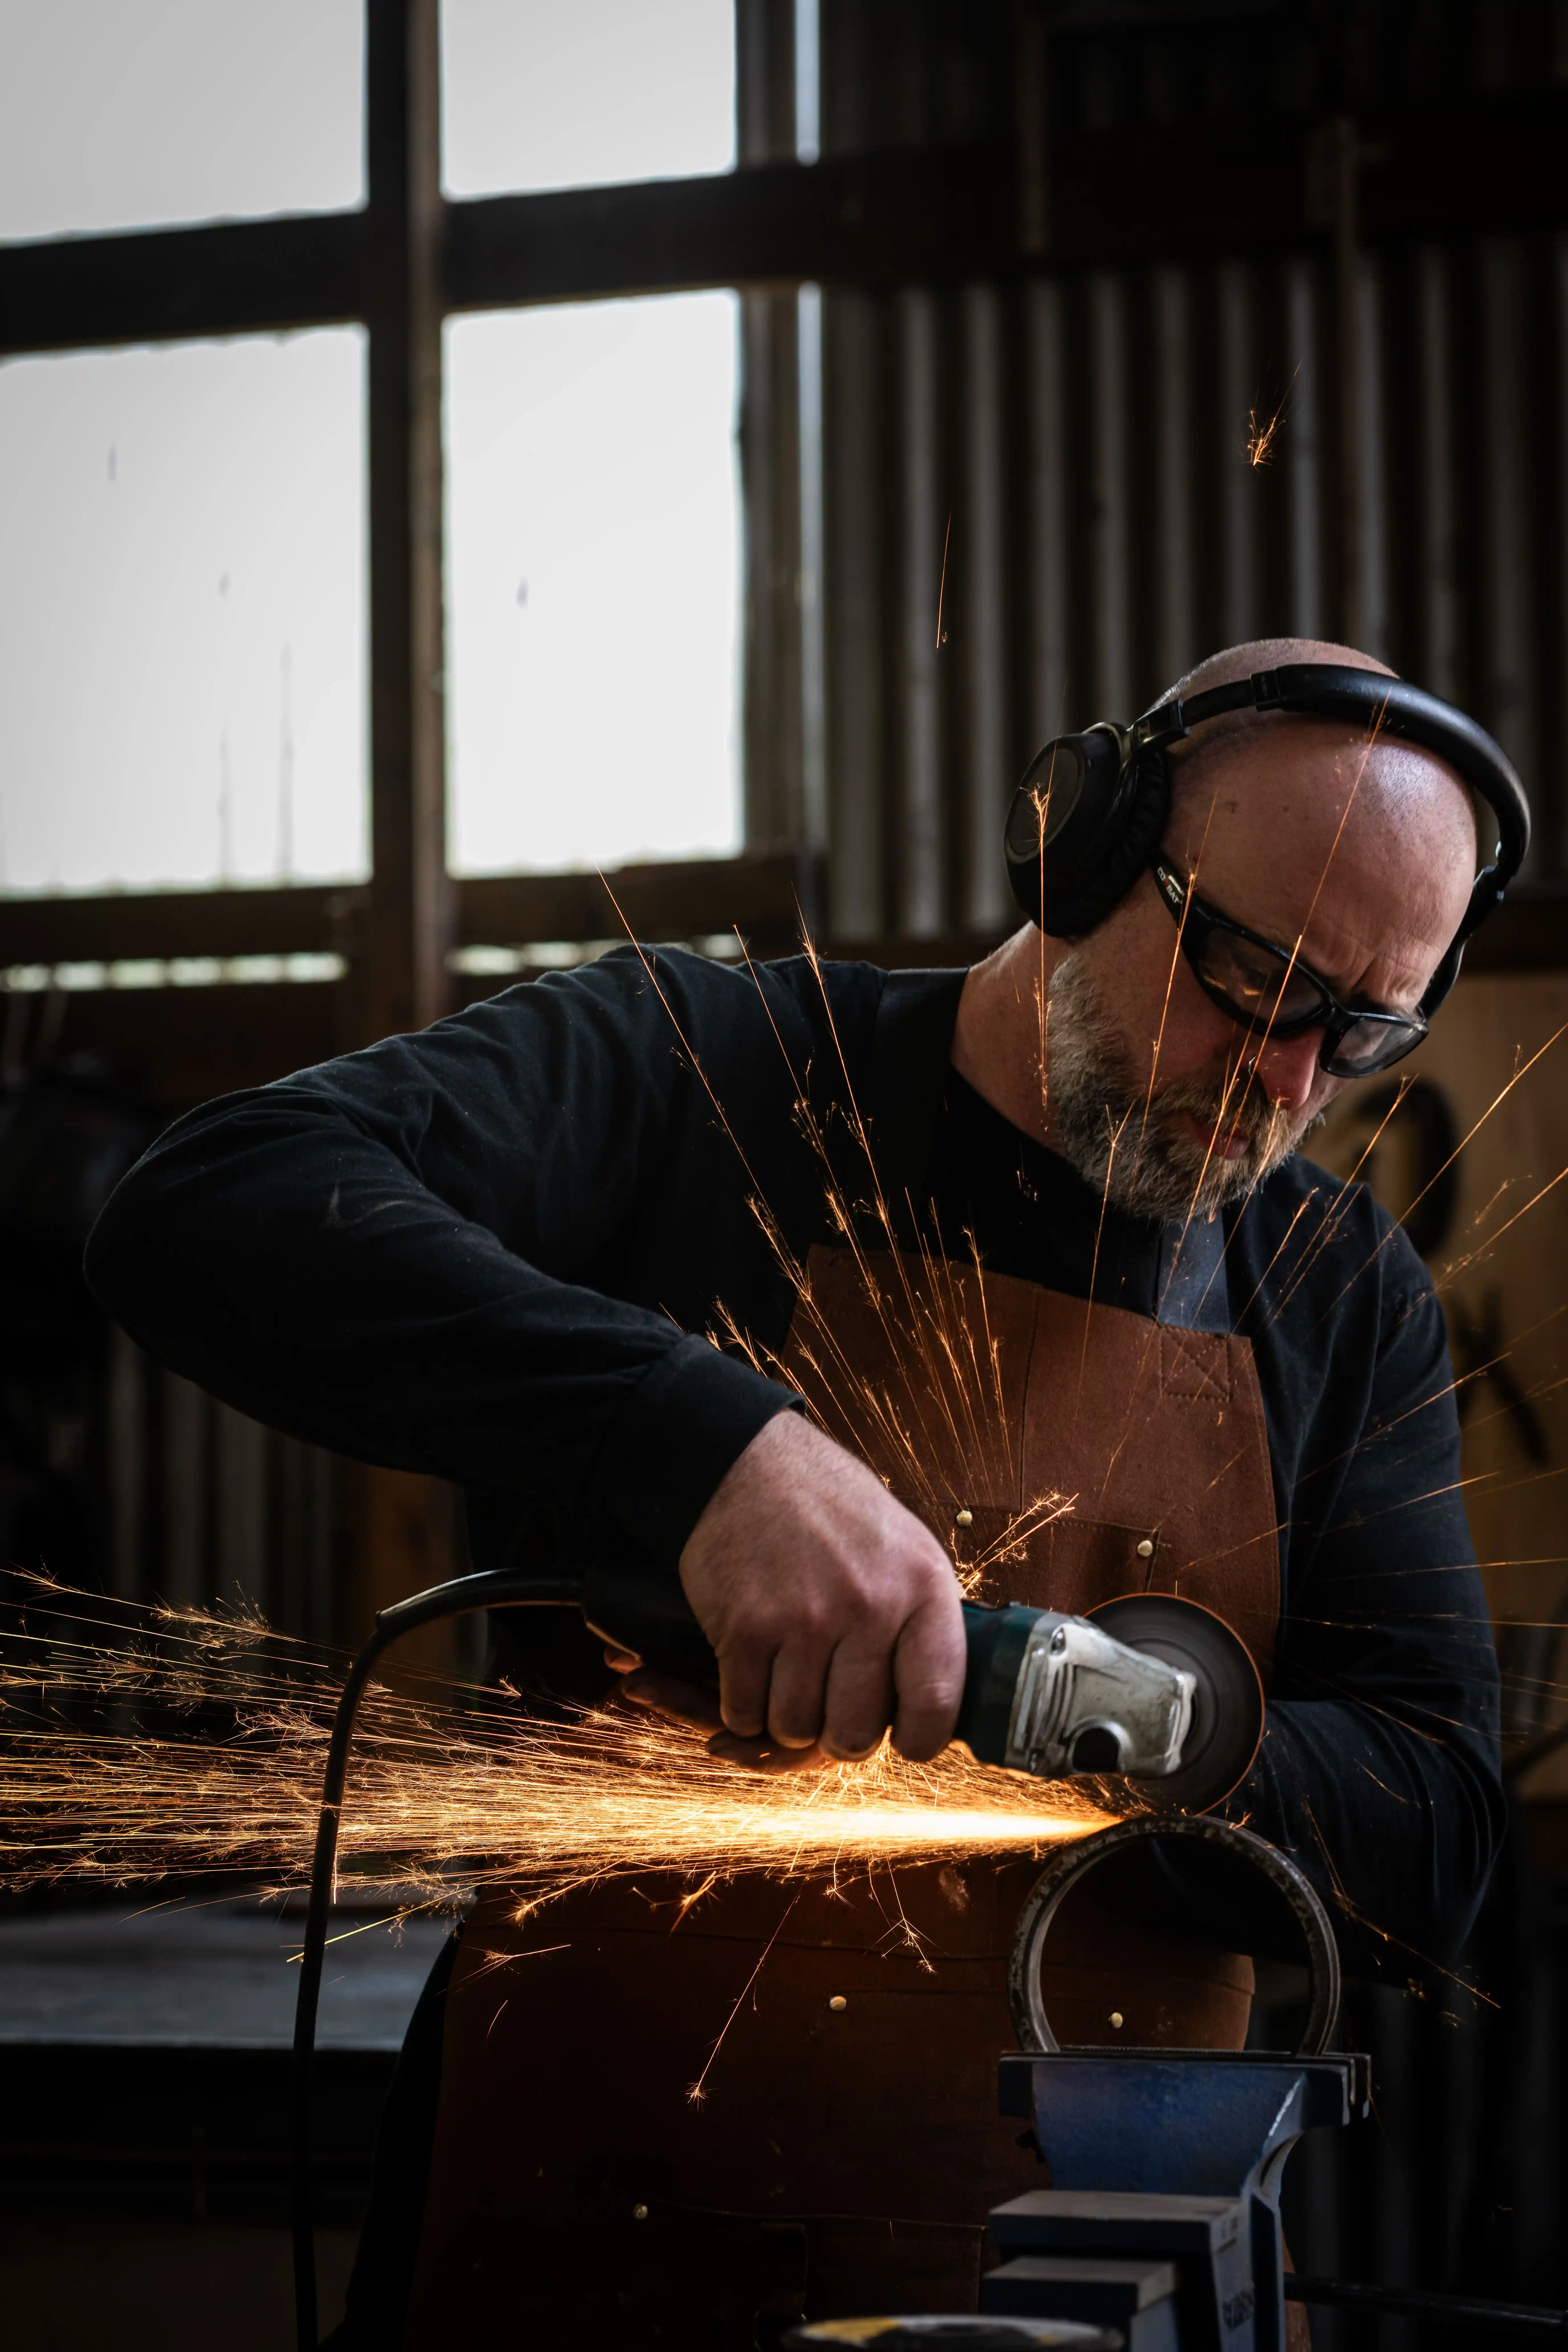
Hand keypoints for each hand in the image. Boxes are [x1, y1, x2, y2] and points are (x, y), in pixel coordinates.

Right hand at [611, 1411, 965, 1770]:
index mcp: (921, 1588)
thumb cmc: (832, 1511)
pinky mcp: (745, 1629)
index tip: (904, 1737)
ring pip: (794, 1729)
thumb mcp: (907, 1548)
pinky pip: (744, 1712)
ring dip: (788, 1717)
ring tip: (792, 1676)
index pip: (936, 1705)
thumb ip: (923, 1623)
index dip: (919, 1739)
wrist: (748, 1463)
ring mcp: (803, 1620)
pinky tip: (753, 1668)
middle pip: (854, 1735)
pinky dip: (744, 1705)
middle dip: (840, 1733)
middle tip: (832, 1702)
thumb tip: (934, 1707)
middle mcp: (868, 1607)